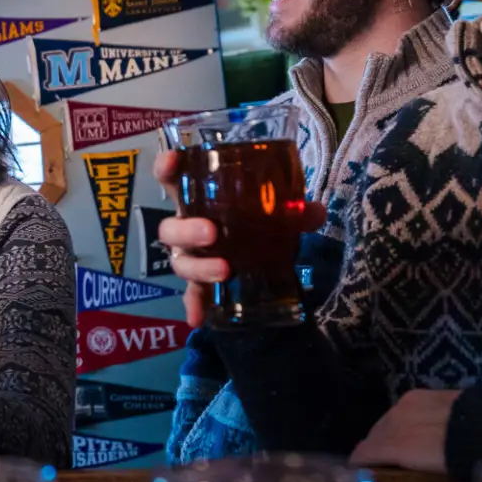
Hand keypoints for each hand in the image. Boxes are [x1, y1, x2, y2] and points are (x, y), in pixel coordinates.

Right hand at [153, 150, 325, 326]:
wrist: (261, 251)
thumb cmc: (255, 220)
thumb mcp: (274, 210)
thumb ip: (293, 209)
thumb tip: (315, 212)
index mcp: (198, 199)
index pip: (172, 178)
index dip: (165, 167)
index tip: (173, 161)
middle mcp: (187, 226)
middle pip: (170, 228)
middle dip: (187, 229)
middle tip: (212, 232)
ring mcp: (191, 256)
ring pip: (180, 262)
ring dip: (198, 267)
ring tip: (224, 271)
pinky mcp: (201, 283)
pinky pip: (193, 295)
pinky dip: (195, 305)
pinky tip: (198, 319)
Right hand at [349, 389, 459, 472]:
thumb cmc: (469, 458)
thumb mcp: (438, 473)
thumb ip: (410, 471)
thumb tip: (397, 477)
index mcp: (399, 445)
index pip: (368, 452)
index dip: (359, 463)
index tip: (354, 472)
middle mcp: (396, 421)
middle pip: (374, 435)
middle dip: (370, 448)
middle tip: (371, 462)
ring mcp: (407, 405)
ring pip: (385, 421)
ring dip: (383, 433)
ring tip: (387, 446)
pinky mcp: (420, 394)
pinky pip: (399, 410)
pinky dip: (397, 421)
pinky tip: (404, 428)